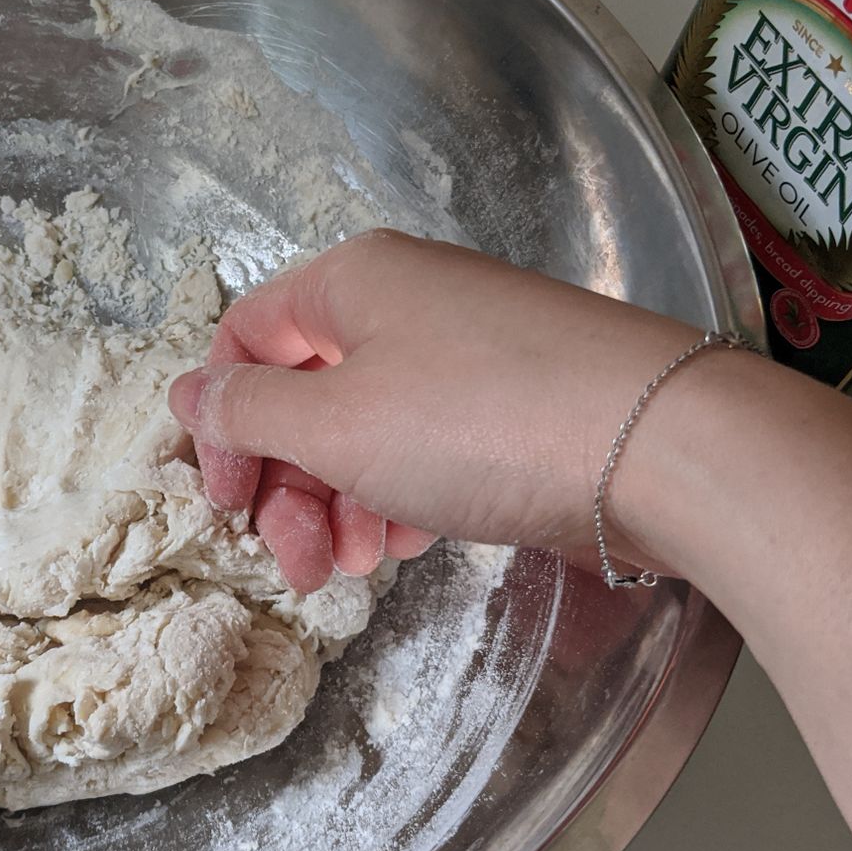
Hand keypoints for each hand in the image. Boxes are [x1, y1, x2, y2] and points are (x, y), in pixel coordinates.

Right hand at [167, 229, 707, 589]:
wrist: (660, 445)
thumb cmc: (484, 422)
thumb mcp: (338, 424)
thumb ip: (252, 412)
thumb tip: (191, 393)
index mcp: (352, 281)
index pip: (247, 339)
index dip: (225, 425)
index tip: (228, 505)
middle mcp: (408, 302)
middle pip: (307, 390)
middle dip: (288, 484)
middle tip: (297, 565)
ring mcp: (469, 351)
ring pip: (369, 427)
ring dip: (343, 503)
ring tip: (356, 568)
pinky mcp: (518, 403)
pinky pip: (431, 444)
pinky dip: (405, 494)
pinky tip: (413, 543)